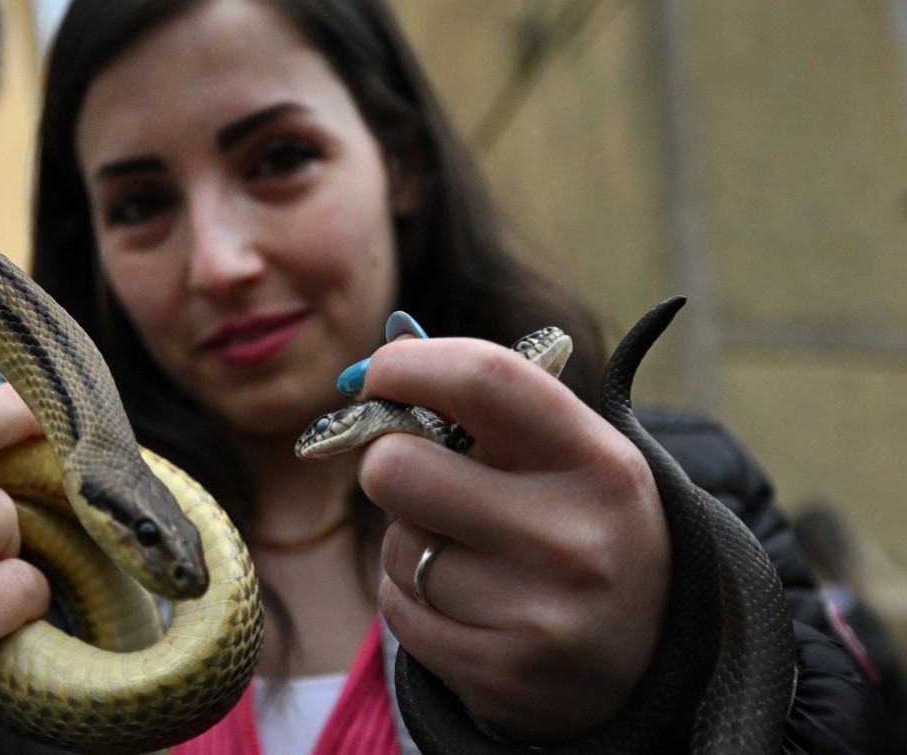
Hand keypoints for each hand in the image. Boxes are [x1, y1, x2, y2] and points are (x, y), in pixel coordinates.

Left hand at [355, 337, 670, 742]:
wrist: (649, 663)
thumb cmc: (585, 526)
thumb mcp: (574, 456)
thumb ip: (491, 404)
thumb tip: (387, 352)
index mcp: (599, 464)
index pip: (483, 380)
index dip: (409, 365)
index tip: (379, 373)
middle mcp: (573, 540)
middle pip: (398, 467)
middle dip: (387, 461)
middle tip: (416, 471)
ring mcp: (537, 616)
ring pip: (396, 545)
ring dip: (411, 540)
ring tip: (472, 553)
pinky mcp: (497, 675)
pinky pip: (397, 610)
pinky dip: (413, 598)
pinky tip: (468, 603)